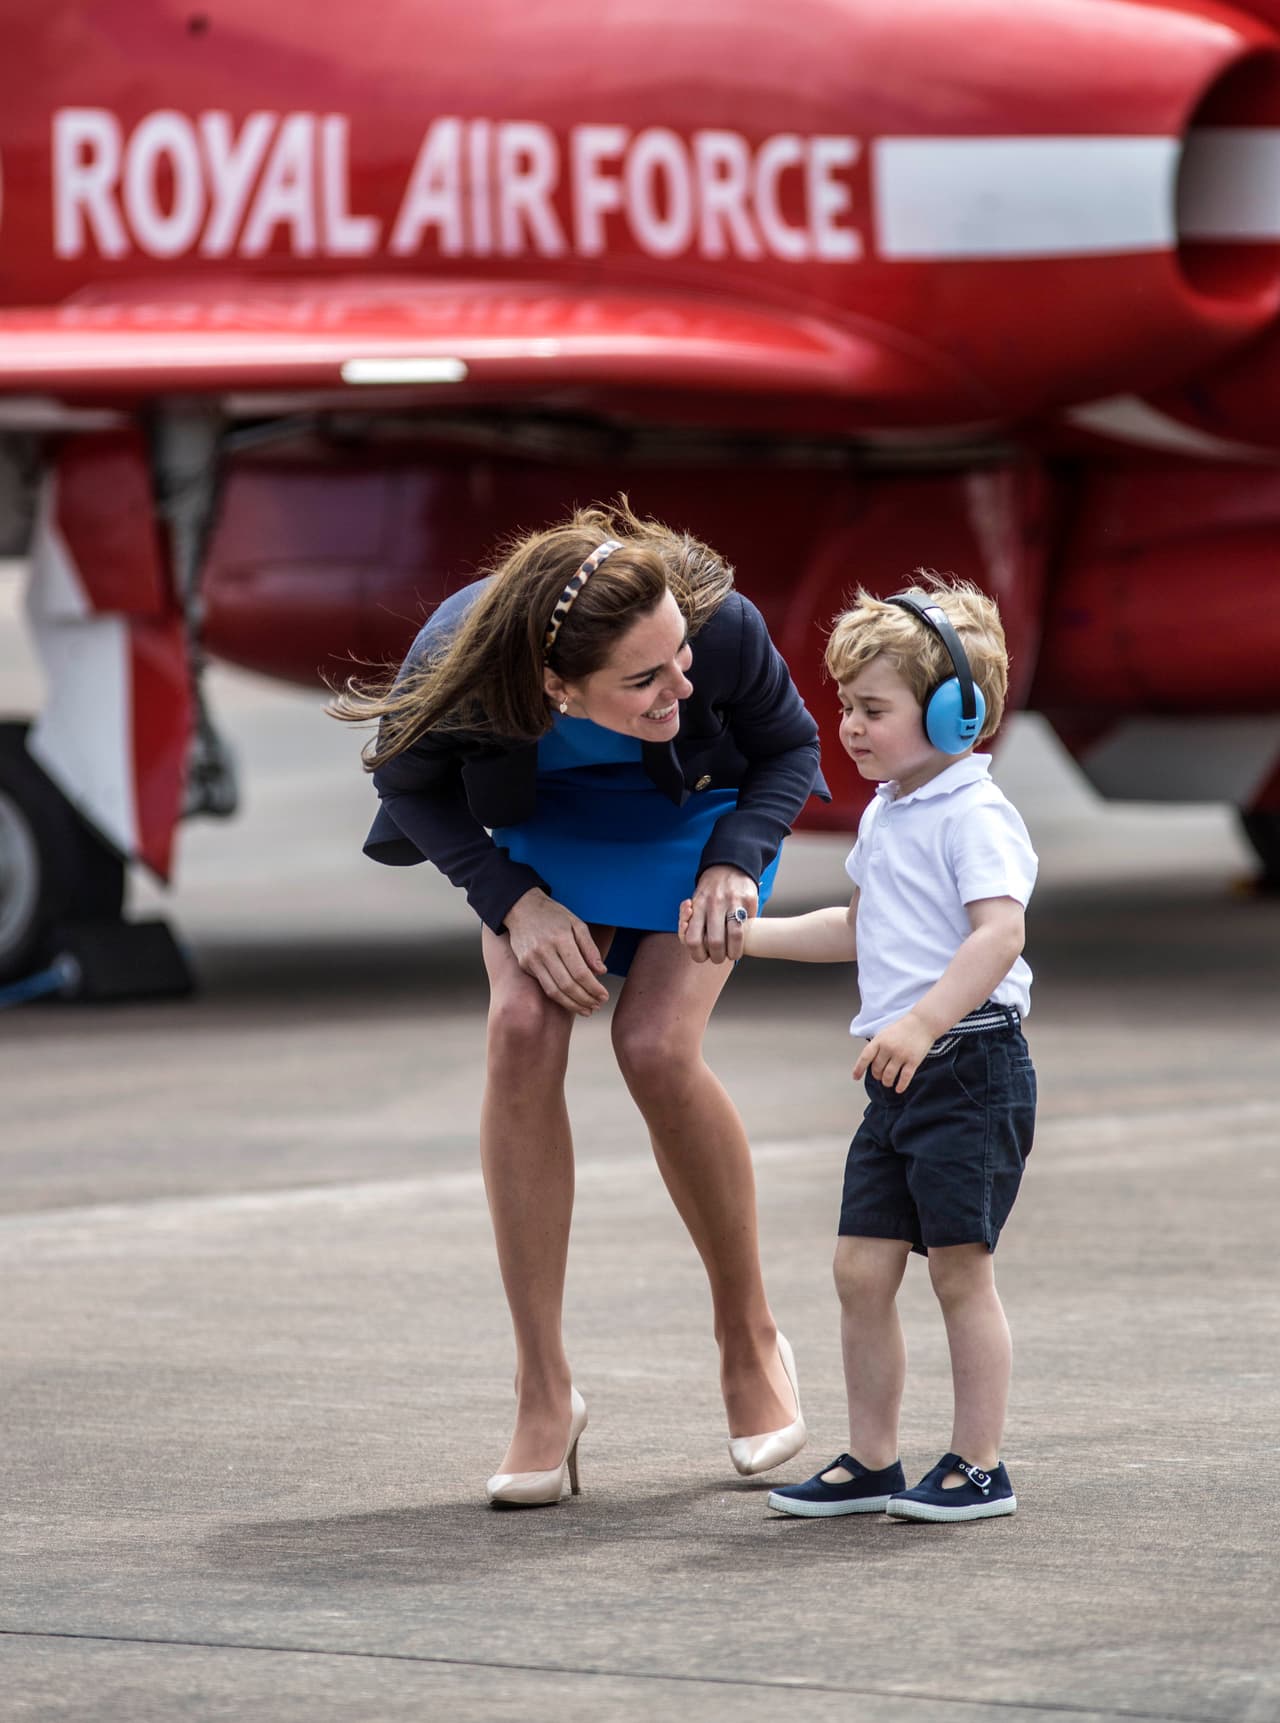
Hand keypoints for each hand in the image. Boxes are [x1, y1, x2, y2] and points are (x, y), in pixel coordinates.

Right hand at [503, 889, 608, 1014]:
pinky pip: (545, 986)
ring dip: (573, 1004)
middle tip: (597, 1006)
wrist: (521, 908)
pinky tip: (571, 1001)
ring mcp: (532, 959)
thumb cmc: (554, 915)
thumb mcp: (577, 923)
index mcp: (561, 938)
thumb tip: (601, 971)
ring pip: (554, 991)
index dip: (594, 988)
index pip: (580, 972)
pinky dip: (559, 998)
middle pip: (567, 985)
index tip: (604, 996)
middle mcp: (544, 951)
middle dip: (585, 999)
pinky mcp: (525, 965)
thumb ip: (590, 948)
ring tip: (587, 1010)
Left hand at [679, 865, 756, 963]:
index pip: (693, 940)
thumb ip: (690, 923)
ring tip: (733, 953)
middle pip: (715, 943)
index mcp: (697, 906)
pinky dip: (745, 937)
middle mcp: (714, 904)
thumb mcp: (695, 902)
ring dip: (734, 953)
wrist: (729, 865)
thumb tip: (690, 942)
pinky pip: (748, 926)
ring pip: (735, 937)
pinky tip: (742, 937)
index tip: (704, 955)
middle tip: (720, 957)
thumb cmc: (710, 891)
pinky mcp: (748, 900)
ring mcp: (732, 901)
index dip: (698, 954)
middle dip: (718, 957)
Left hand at [852, 1011, 935, 1092]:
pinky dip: (900, 1086)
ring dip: (887, 1082)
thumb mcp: (885, 1033)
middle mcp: (888, 1048)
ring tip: (888, 1082)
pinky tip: (899, 1088)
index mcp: (879, 1040)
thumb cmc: (903, 1028)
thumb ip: (877, 1046)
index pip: (865, 1057)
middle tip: (880, 1076)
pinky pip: (904, 1078)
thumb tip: (870, 1062)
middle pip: (877, 1069)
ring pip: (889, 1076)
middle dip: (877, 1075)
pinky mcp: (913, 1061)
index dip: (859, 1069)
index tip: (855, 1077)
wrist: (923, 1022)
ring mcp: (901, 1055)